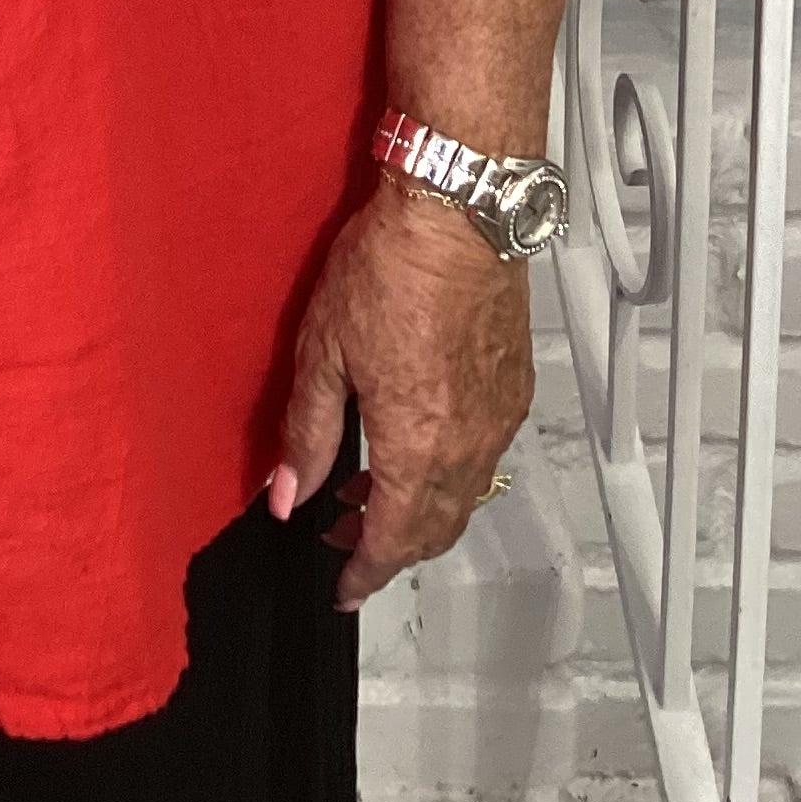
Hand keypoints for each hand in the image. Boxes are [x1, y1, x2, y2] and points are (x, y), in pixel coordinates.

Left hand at [269, 178, 531, 607]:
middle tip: (342, 538)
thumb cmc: (392, 267)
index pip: (391, 540)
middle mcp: (469, 445)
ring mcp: (499, 419)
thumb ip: (305, 433)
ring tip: (369, 489)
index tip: (342, 589)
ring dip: (420, 511)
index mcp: (417, 446)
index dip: (362, 572)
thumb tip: (286, 496)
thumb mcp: (324, 351)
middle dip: (388, 546)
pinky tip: (416, 443)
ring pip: (464, 498)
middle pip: (434, 530)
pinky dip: (449, 473)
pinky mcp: (514, 389)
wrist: (459, 212)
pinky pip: (485, 457)